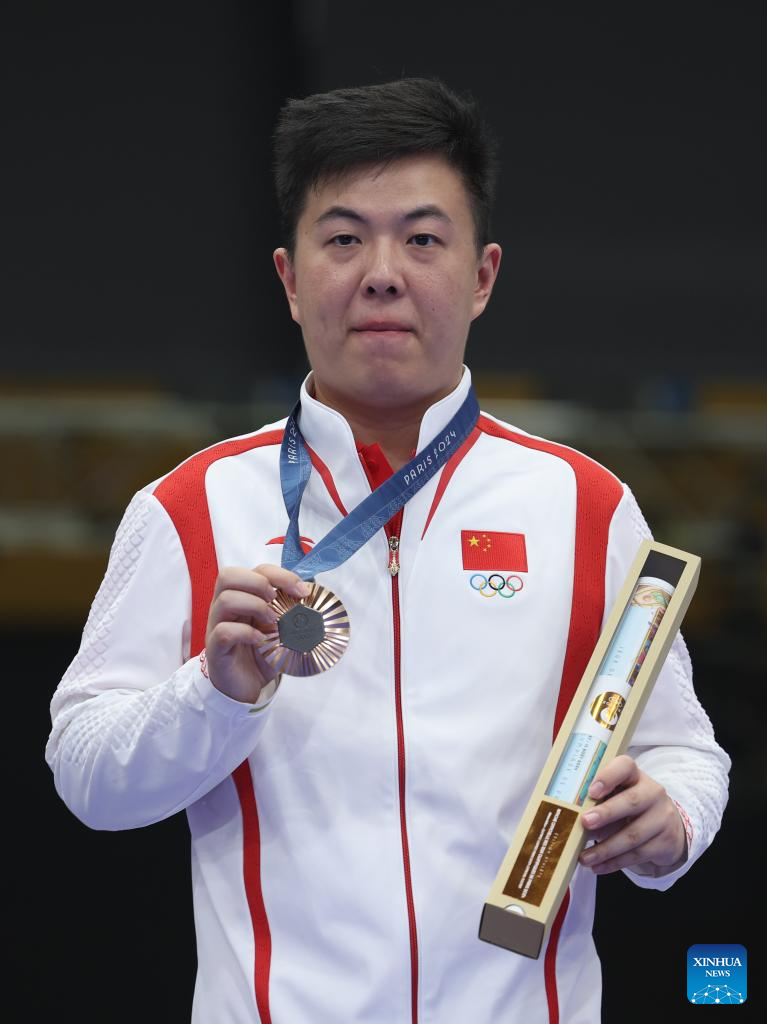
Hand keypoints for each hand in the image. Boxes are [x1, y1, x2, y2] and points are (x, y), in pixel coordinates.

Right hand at [204, 564, 310, 703]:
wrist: (246, 685)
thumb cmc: (261, 652)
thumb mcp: (280, 627)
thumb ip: (290, 608)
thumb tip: (311, 590)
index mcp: (242, 595)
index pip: (254, 570)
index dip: (280, 575)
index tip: (301, 590)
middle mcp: (225, 607)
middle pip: (228, 576)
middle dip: (259, 583)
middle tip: (277, 600)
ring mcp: (217, 626)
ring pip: (225, 600)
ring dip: (254, 606)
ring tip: (272, 621)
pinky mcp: (216, 648)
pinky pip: (223, 632)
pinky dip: (245, 632)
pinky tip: (261, 639)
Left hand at [578, 754, 686, 876]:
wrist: (667, 825)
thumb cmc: (629, 805)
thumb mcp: (617, 794)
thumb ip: (598, 799)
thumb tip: (567, 815)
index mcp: (635, 775)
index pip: (625, 766)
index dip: (608, 777)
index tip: (591, 791)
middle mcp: (652, 792)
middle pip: (631, 802)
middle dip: (606, 813)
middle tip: (584, 822)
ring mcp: (662, 817)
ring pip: (633, 835)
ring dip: (605, 848)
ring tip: (584, 857)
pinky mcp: (665, 841)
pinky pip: (638, 854)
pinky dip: (615, 863)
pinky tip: (598, 866)